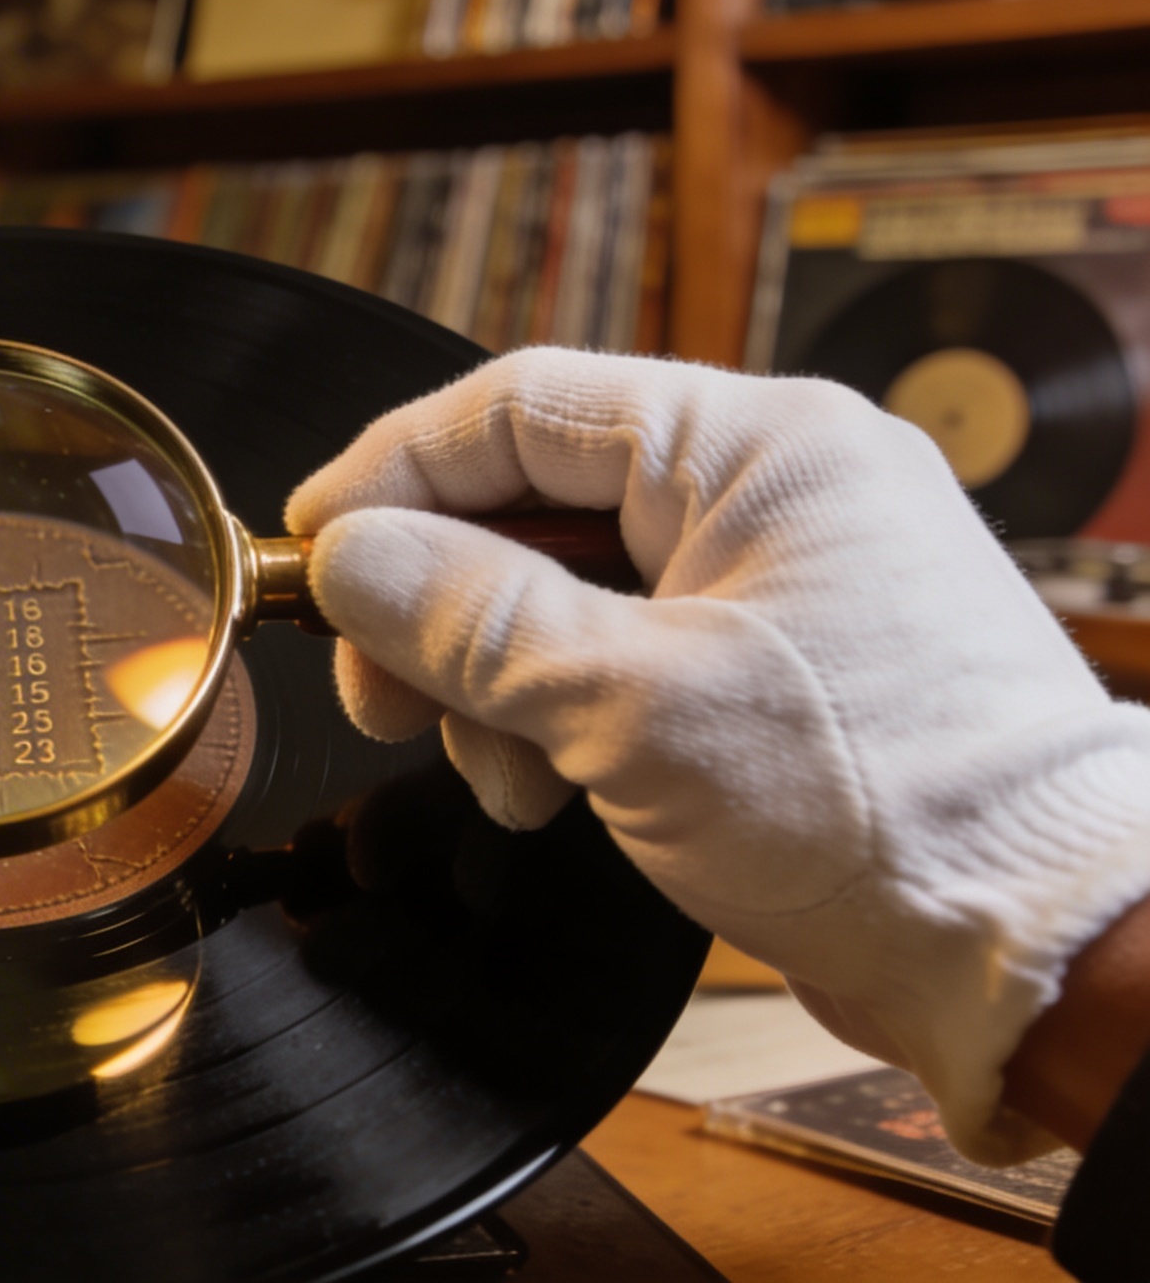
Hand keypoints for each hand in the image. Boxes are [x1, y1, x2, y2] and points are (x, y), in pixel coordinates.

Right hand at [286, 348, 1149, 1161]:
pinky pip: (622, 651)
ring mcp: (777, 575)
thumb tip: (347, 555)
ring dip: (496, 680)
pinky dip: (559, 714)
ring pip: (567, 588)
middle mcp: (771, 487)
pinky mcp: (774, 662)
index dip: (394, 472)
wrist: (1040, 946)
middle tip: (382, 693)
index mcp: (758, 445)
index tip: (311, 548)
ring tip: (497, 776)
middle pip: (535, 503)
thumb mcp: (631, 708)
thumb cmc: (879, 809)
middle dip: (442, 603)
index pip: (522, 407)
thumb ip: (471, 618)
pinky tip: (549, 790)